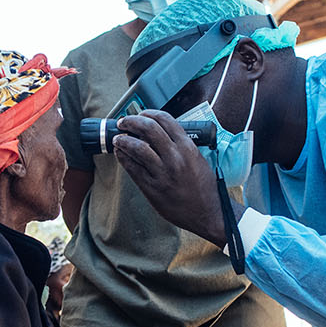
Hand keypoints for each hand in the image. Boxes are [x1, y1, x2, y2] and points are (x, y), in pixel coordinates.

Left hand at [113, 110, 228, 244]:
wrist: (207, 214)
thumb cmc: (204, 187)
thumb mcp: (198, 159)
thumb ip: (181, 145)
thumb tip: (160, 133)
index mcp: (188, 147)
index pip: (165, 119)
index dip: (149, 113)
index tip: (141, 114)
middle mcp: (175, 157)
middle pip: (148, 128)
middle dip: (132, 121)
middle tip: (124, 122)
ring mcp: (162, 173)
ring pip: (136, 147)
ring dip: (123, 139)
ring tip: (118, 138)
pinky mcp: (152, 187)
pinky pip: (132, 168)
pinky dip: (123, 157)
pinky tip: (120, 153)